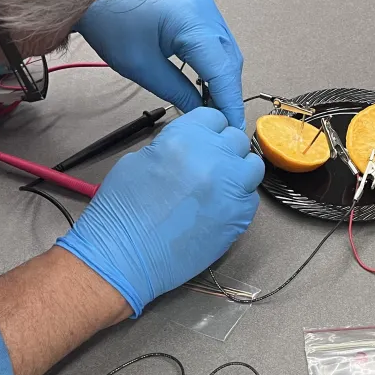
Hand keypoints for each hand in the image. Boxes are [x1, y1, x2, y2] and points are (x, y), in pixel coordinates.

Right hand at [56, 108, 263, 315]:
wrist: (125, 256)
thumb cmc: (122, 212)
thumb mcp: (138, 160)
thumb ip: (172, 146)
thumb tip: (191, 147)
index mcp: (186, 139)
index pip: (214, 118)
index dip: (207, 128)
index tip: (204, 138)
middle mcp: (214, 160)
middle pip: (236, 139)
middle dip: (223, 148)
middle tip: (208, 163)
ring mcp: (231, 190)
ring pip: (252, 166)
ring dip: (238, 170)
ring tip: (219, 183)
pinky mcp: (239, 218)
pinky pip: (251, 197)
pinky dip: (239, 198)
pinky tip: (218, 206)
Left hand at [75, 0, 244, 128]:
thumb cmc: (110, 21)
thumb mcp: (142, 67)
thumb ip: (177, 92)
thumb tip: (199, 111)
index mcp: (194, 21)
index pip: (224, 71)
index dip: (230, 103)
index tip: (234, 128)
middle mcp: (206, 9)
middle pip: (230, 60)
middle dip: (229, 93)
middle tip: (223, 123)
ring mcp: (204, 4)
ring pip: (226, 50)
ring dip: (223, 79)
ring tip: (214, 106)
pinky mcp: (197, 6)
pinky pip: (216, 39)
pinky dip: (215, 63)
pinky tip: (206, 81)